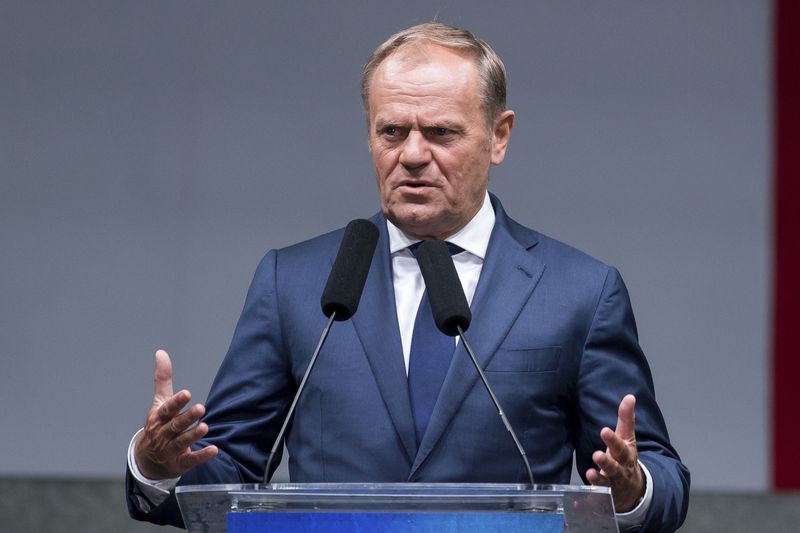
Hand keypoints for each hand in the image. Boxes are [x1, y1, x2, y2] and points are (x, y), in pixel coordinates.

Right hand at [134, 350, 217, 479]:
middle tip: (201, 408)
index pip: (167, 409)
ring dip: (193, 435)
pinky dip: (201, 455)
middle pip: (175, 426)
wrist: (148, 459)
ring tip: (206, 427)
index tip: (187, 393)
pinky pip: (191, 460)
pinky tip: (214, 449)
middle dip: (187, 418)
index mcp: (159, 418)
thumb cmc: (158, 425)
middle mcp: (163, 434)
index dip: (176, 402)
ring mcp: (170, 450)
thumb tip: (161, 353)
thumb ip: (163, 379)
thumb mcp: (159, 402)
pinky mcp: (179, 463)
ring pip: (181, 442)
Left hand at [586, 394, 645, 512]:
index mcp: (626, 456)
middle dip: (607, 462)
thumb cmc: (626, 459)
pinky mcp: (603, 498)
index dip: (613, 440)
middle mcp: (620, 471)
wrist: (634, 490)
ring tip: (589, 473)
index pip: (620, 447)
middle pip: (615, 467)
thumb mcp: (628, 439)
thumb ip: (626, 418)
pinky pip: (595, 502)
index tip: (604, 430)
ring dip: (597, 480)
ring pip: (606, 484)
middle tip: (597, 455)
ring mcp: (612, 486)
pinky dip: (587, 503)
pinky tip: (578, 502)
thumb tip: (630, 396)